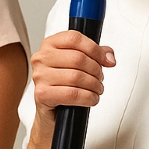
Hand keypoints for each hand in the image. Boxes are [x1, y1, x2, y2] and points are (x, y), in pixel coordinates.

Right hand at [28, 30, 115, 145]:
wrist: (51, 110)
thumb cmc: (64, 84)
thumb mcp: (79, 64)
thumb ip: (96, 54)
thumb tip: (109, 58)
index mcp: (50, 44)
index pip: (75, 38)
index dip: (95, 49)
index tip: (105, 60)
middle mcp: (42, 58)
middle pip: (78, 58)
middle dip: (96, 70)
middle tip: (100, 79)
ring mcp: (40, 76)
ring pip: (76, 77)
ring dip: (94, 85)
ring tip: (96, 89)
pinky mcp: (42, 94)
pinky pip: (72, 94)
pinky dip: (88, 97)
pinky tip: (91, 98)